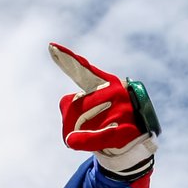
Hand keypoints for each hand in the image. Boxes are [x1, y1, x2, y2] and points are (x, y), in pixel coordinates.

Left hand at [48, 43, 159, 182]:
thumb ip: (70, 109)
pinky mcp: (125, 130)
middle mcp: (114, 91)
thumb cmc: (109, 121)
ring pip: (83, 122)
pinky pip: (98, 136)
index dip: (67, 59)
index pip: (83, 70)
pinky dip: (84, 140)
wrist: (137, 140)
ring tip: (93, 137)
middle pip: (74, 105)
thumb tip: (70, 137)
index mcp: (106, 82)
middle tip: (80, 130)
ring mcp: (122, 109)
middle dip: (70, 121)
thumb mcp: (89, 109)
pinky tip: (72, 142)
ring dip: (79, 134)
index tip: (51, 46)